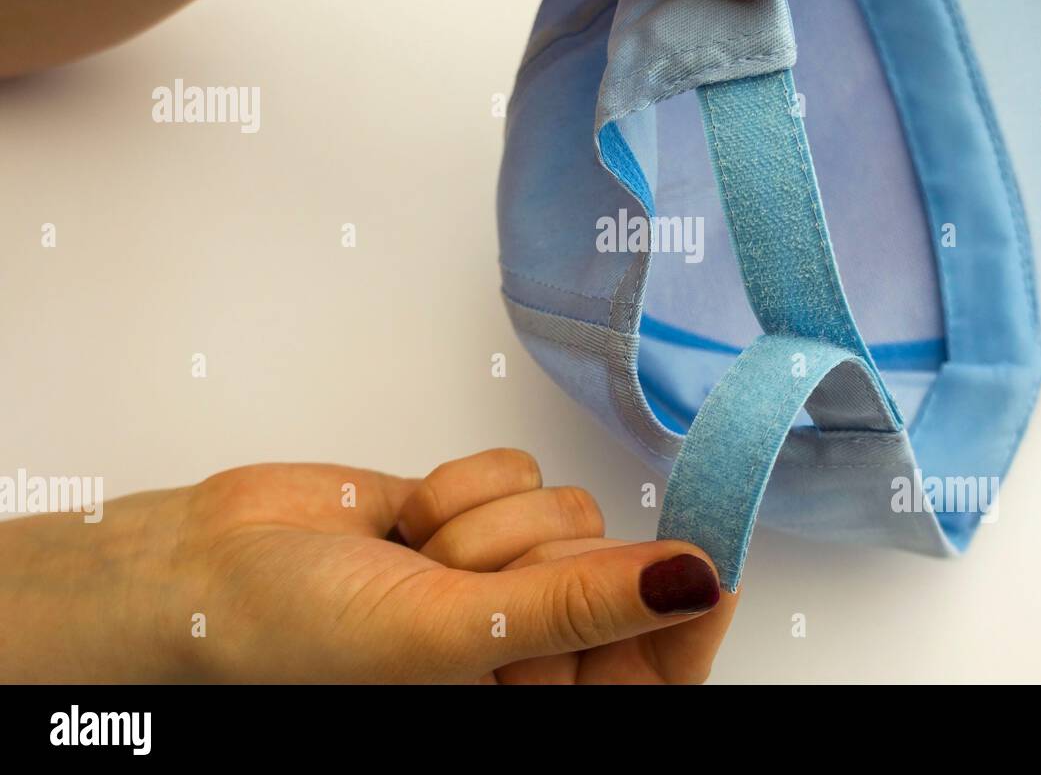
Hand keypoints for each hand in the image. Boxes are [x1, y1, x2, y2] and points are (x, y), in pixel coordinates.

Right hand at [0, 450, 734, 682]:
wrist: (205, 567)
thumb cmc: (305, 634)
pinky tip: (404, 521)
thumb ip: (582, 607)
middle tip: (458, 582)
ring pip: (566, 512)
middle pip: (611, 570)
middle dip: (535, 561)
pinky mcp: (476, 510)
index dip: (686, 621)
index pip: (651, 671)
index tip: (710, 571)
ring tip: (414, 558)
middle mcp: (529, 640)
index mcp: (531, 697)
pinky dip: (462, 485)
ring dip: (486, 522)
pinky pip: (519, 470)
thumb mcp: (459, 632)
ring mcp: (502, 569)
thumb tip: (696, 581)